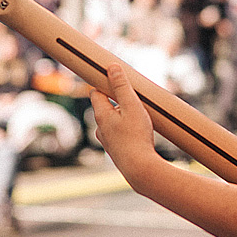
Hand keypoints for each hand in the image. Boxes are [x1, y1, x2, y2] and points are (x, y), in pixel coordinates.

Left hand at [90, 63, 158, 186]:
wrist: (140, 169)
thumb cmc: (136, 136)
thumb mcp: (132, 106)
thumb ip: (122, 86)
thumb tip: (112, 67)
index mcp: (101, 115)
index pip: (96, 93)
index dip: (104, 84)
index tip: (114, 79)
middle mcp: (100, 128)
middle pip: (105, 107)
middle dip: (117, 101)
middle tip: (133, 97)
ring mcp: (108, 141)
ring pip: (113, 123)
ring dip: (123, 117)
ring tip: (140, 117)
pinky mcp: (116, 151)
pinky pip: (119, 135)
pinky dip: (127, 131)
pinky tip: (140, 133)